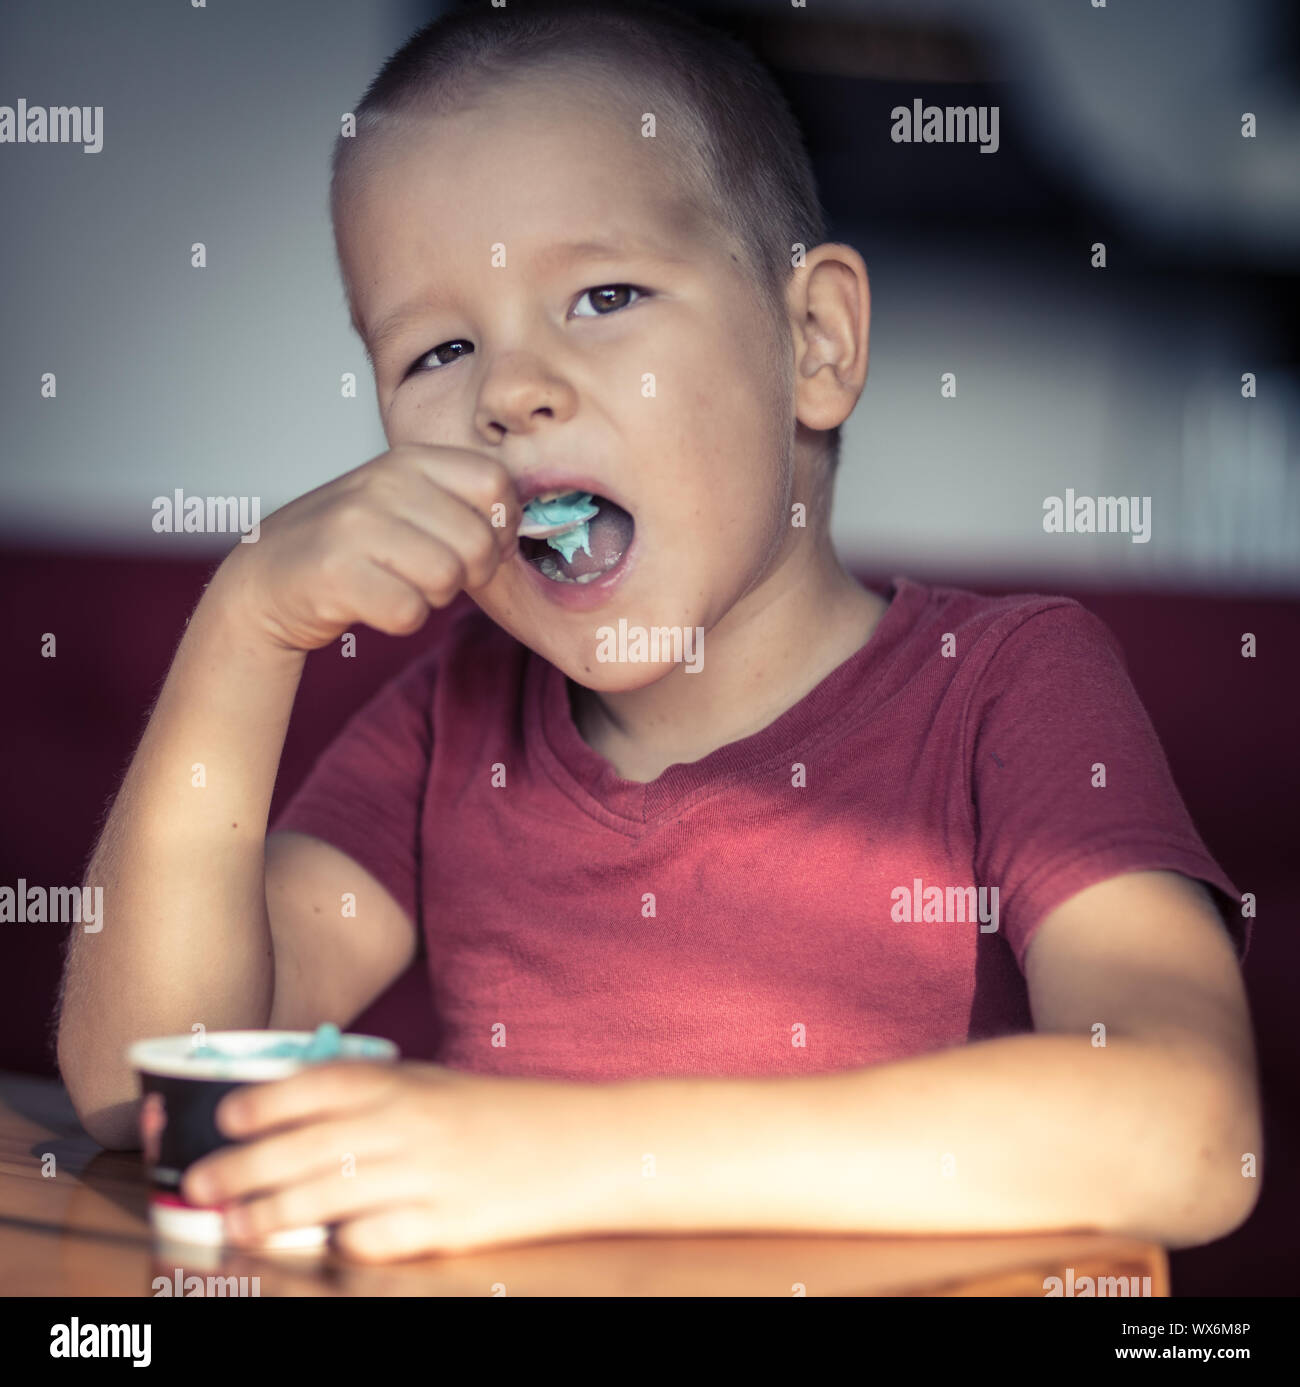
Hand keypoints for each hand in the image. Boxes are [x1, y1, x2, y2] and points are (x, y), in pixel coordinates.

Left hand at [180, 1061, 622, 1260]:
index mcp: (407, 1084)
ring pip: (332, 1195)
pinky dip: (346, 1243)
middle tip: (199, 1183)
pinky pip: (381, 1238)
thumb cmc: (502, 1114)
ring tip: (234, 1226)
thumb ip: (375, 1093)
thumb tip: (295, 1106)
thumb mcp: (437, 1085)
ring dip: (274, 1212)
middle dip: (246, 1167)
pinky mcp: (449, 1225)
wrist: (583, 1144)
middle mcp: (411, 1125)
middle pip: (311, 1145)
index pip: (323, 1084)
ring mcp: (429, 1176)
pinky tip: (322, 1247)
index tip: (228, 1117)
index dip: (268, 1100)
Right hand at [209, 444, 520, 652]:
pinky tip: (376, 603)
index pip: (495, 483)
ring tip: (400, 584)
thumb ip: (457, 502)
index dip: (503, 526)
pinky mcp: (336, 573)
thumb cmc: (352, 546)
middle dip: (468, 574)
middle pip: (478, 542)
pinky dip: (402, 619)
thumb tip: (519, 527)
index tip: (481, 544)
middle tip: (435, 576)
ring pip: (447, 579)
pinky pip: (410, 612)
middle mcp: (383, 483)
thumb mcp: (401, 501)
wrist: (266, 579)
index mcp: (409, 460)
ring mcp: (355, 525)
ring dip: (433, 598)